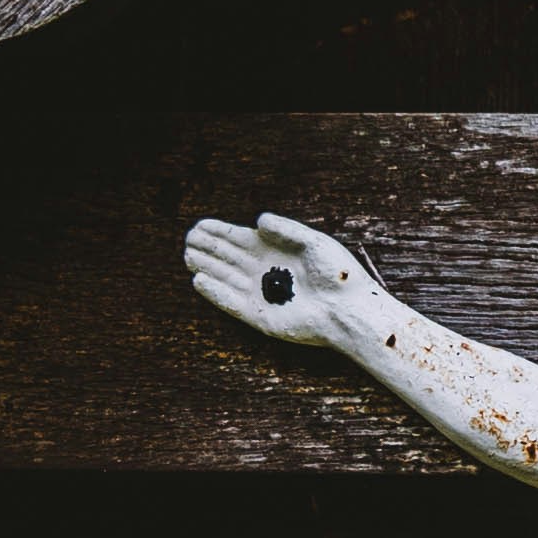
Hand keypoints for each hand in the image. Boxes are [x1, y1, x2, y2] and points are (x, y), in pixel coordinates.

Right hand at [186, 206, 391, 353]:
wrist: (350, 310)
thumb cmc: (339, 274)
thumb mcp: (314, 242)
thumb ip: (286, 229)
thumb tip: (257, 221)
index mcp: (277, 252)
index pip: (241, 240)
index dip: (219, 232)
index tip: (199, 225)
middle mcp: (266, 272)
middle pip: (229, 258)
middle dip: (208, 248)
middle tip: (189, 239)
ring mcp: (262, 295)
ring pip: (226, 278)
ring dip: (207, 267)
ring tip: (188, 256)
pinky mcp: (261, 317)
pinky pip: (232, 303)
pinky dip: (215, 293)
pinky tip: (199, 280)